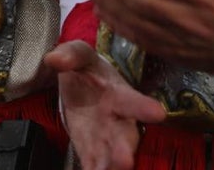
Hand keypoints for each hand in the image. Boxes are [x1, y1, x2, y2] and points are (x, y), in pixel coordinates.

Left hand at [44, 40, 164, 169]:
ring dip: (110, 168)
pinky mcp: (90, 152)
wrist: (84, 88)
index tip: (158, 113)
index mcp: (119, 94)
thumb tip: (54, 58)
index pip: (133, 101)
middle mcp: (118, 121)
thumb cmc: (89, 70)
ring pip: (111, 157)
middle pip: (126, 137)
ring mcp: (105, 139)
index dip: (144, 107)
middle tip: (126, 161)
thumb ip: (71, 55)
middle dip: (125, 150)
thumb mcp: (80, 54)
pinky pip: (92, 165)